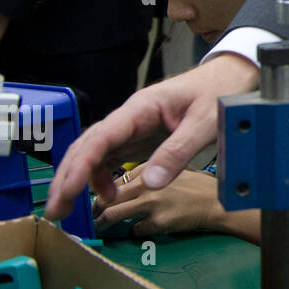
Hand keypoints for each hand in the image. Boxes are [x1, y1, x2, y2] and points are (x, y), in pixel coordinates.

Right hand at [45, 52, 257, 219]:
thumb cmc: (220, 91)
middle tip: (55, 212)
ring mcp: (134, 127)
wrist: (233, 75)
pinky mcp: (141, 136)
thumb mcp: (206, 122)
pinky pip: (112, 156)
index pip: (99, 138)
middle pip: (87, 146)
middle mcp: (130, 117)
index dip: (79, 168)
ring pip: (95, 153)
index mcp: (141, 108)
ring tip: (72, 210)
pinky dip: (103, 177)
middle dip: (67, 179)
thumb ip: (178, 151)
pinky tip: (108, 195)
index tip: (65, 193)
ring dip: (79, 180)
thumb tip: (150, 182)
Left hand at [94, 166, 226, 235]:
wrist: (216, 204)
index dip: (104, 191)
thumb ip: (149, 174)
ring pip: (113, 214)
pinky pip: (136, 230)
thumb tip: (123, 186)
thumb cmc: (197, 187)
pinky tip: (144, 228)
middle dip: (96, 208)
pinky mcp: (158, 221)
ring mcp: (152, 203)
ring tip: (101, 227)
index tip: (101, 198)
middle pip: (108, 197)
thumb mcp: (172, 170)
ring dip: (104, 223)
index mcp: (150, 169)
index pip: (116, 179)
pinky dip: (137, 231)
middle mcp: (148, 184)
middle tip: (93, 216)